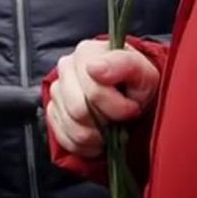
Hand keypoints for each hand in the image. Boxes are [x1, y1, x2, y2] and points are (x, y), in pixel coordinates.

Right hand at [0, 36, 39, 124]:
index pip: (10, 102)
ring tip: (46, 99)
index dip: (31, 97)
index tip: (47, 89)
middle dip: (35, 107)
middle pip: (16, 116)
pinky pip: (3, 119)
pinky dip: (17, 112)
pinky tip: (27, 104)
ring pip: (10, 120)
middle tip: (55, 94)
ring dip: (27, 111)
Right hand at [46, 39, 159, 158]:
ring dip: (97, 135)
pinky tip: (98, 134)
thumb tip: (94, 68)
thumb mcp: (143, 72)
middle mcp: (66, 68)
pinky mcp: (52, 112)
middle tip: (121, 118)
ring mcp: (57, 90)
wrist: (131, 95)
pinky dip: (86, 144)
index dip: (117, 107)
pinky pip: (65, 139)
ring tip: (110, 126)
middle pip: (78, 110)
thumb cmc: (137, 83)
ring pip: (72, 127)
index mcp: (86, 53)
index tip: (132, 108)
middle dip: (106, 121)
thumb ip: (122, 64)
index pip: (93, 92)